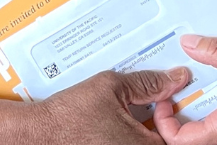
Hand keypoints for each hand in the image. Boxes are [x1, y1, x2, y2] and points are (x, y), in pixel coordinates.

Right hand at [37, 67, 191, 143]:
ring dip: (143, 131)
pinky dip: (127, 137)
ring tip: (124, 117)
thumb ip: (149, 82)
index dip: (172, 114)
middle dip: (159, 124)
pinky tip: (113, 127)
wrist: (39, 135)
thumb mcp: (112, 87)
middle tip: (146, 108)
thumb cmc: (70, 116)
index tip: (160, 102)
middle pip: (162, 141)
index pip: (178, 135)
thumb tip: (176, 78)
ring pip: (145, 143)